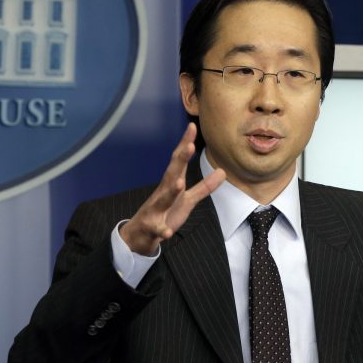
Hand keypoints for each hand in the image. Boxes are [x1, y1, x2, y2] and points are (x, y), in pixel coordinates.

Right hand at [119, 123, 225, 254]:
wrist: (139, 236)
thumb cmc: (165, 213)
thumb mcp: (188, 200)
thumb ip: (204, 187)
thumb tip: (222, 172)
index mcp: (171, 184)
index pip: (179, 161)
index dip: (185, 144)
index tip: (192, 127)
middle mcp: (162, 193)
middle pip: (171, 174)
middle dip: (179, 160)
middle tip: (189, 146)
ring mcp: (155, 210)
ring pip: (162, 199)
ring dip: (170, 191)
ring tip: (179, 183)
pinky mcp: (152, 228)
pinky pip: (157, 229)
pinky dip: (161, 230)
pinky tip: (167, 232)